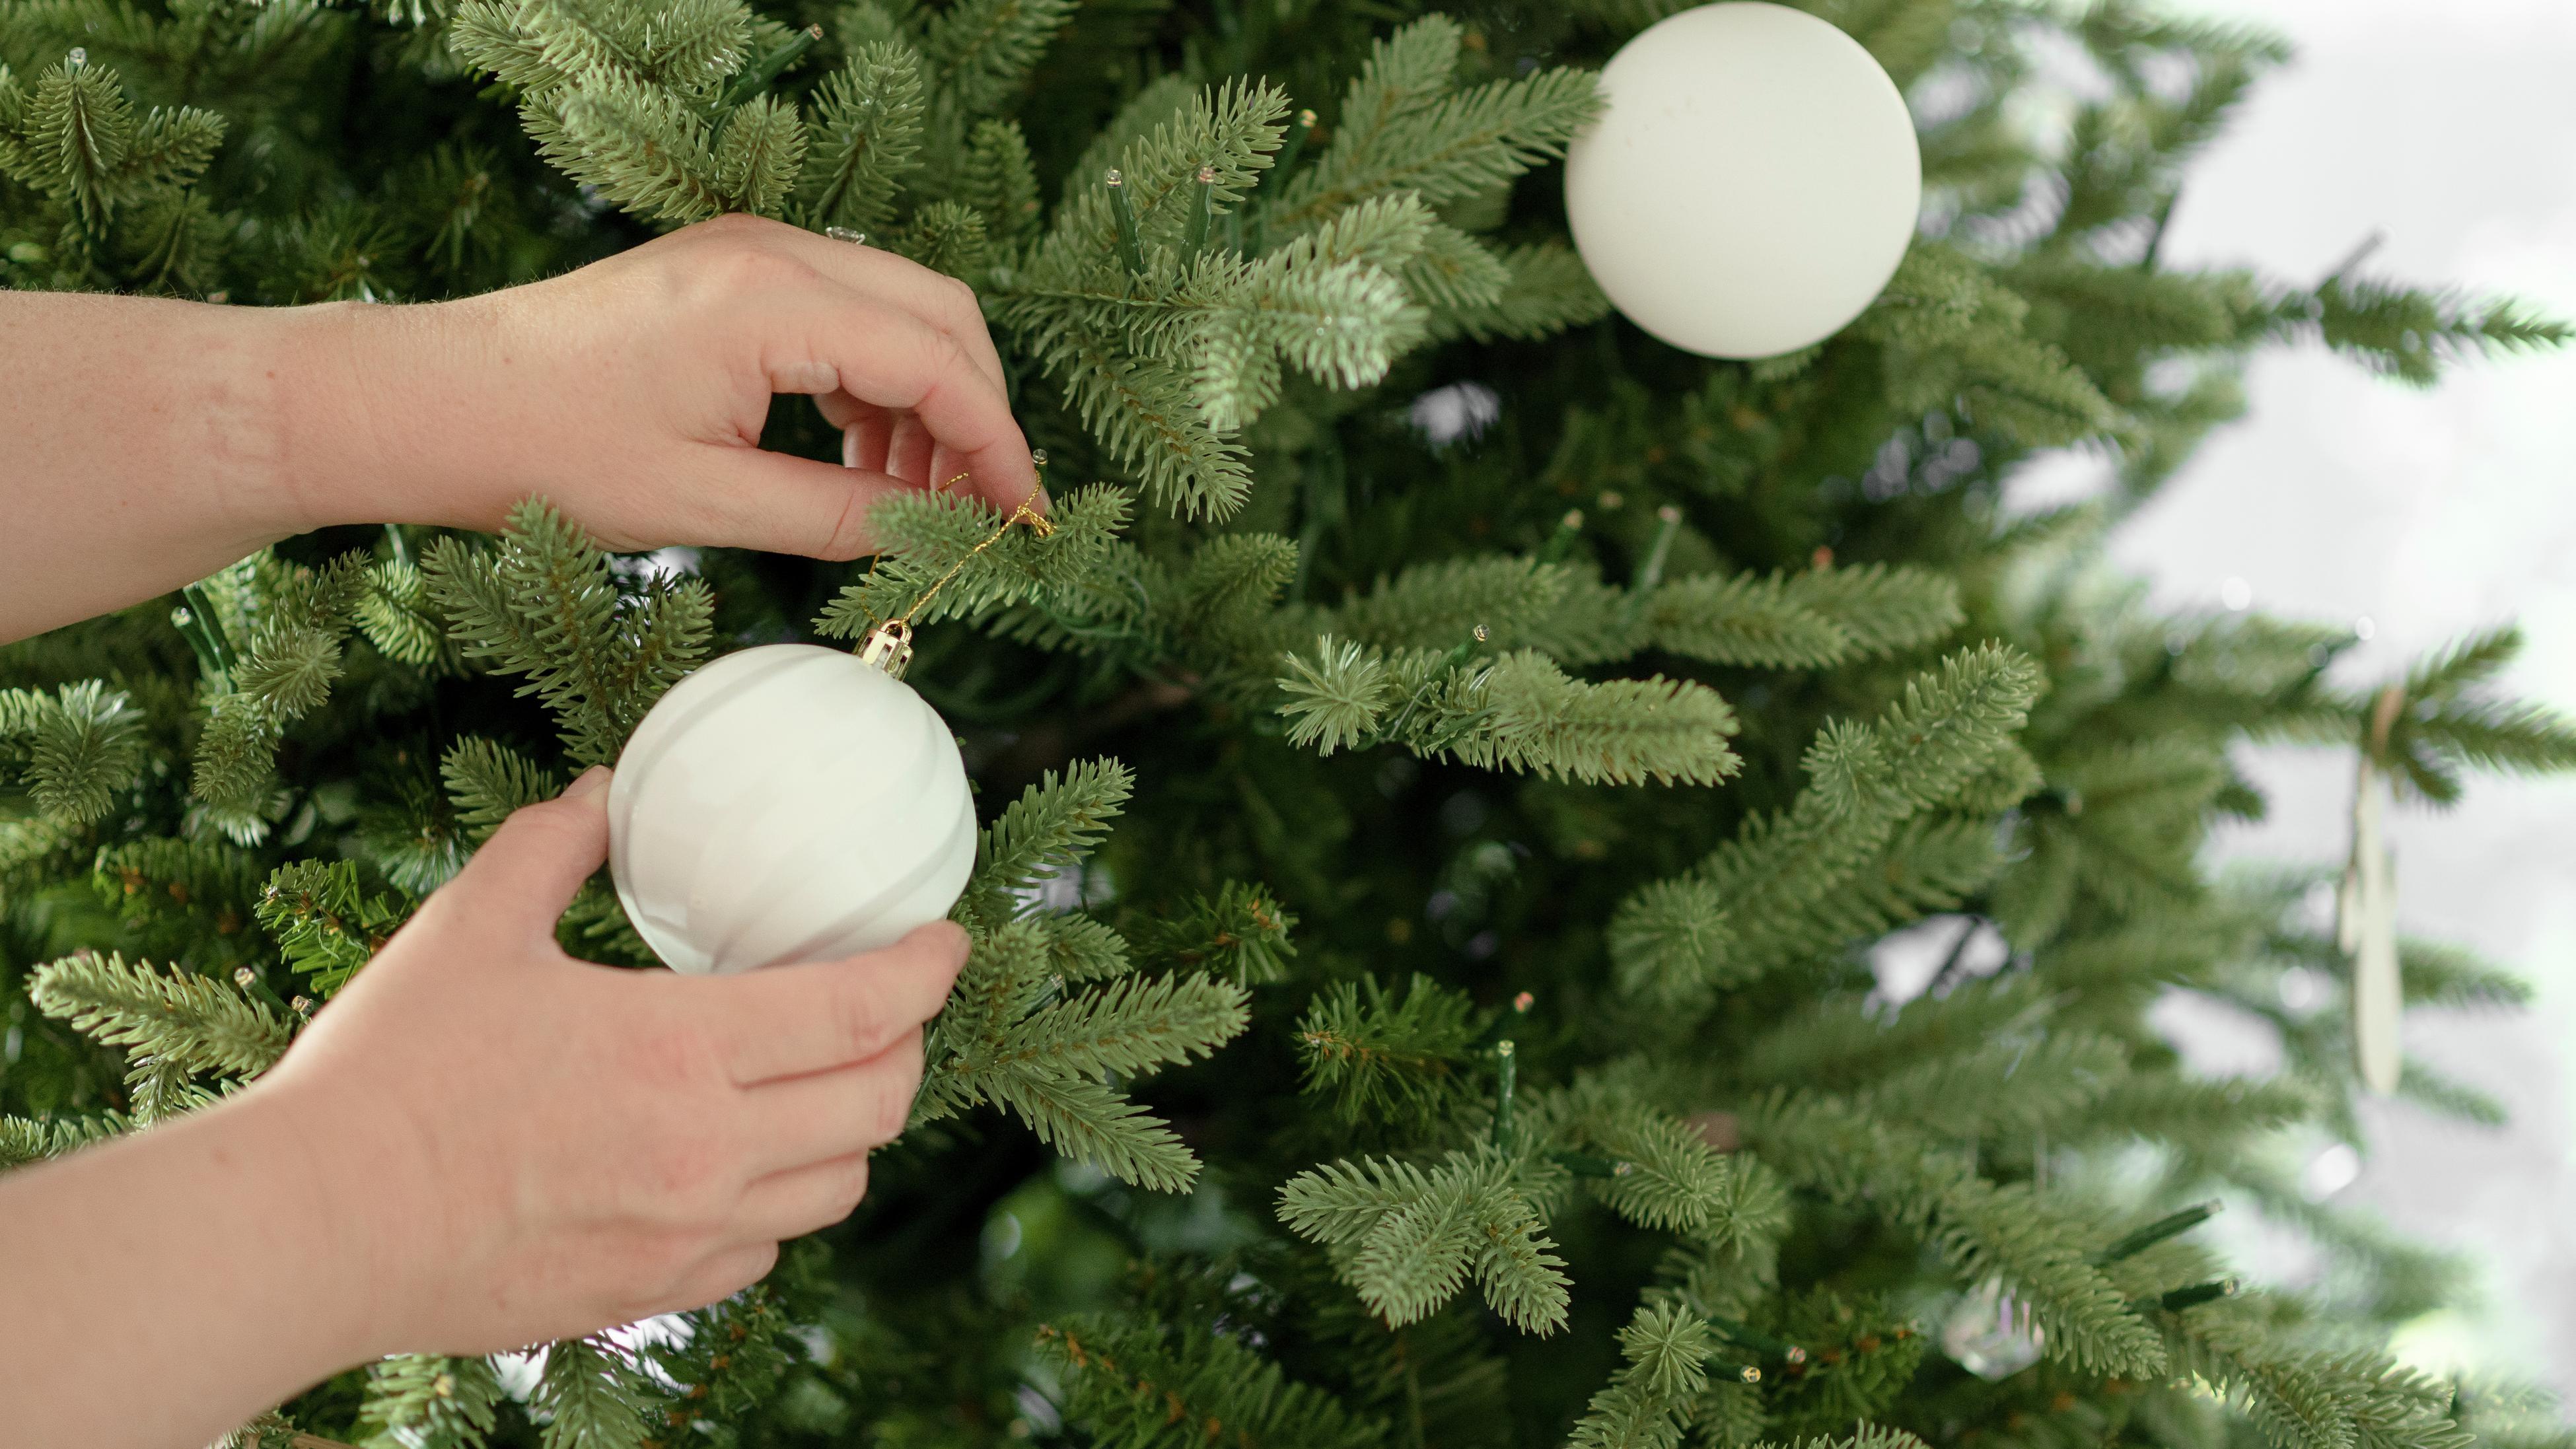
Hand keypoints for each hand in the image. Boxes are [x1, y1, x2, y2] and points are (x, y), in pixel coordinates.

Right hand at [257, 765, 969, 1354]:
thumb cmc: (386, 1074)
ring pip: (836, 1187)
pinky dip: (782, 1203)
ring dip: (856, 1129)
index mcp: (680, 1048)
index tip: (948, 941)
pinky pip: (764, 1251)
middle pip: (879, 1103)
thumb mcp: (471, 928)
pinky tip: (749, 1164)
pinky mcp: (649, 1291)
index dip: (927, 970)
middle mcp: (708, 1151)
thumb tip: (601, 792)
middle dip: (910, 1046)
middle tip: (894, 1006)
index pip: (863, 1009)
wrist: (314, 1228)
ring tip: (832, 1082)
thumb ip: (552, 848)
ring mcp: (686, 1234)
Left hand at [282, 212, 1042, 560]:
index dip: (996, 445)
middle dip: (976, 414)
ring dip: (927, 402)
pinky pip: (845, 313)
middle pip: (940, 315)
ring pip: (899, 310)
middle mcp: (774, 254)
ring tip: (913, 498)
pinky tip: (860, 458)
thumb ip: (837, 516)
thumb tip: (937, 537)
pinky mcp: (730, 272)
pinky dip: (875, 384)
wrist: (431, 401)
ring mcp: (751, 253)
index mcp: (772, 301)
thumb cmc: (546, 452)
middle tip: (979, 510)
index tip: (1021, 519)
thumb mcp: (705, 504)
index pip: (937, 361)